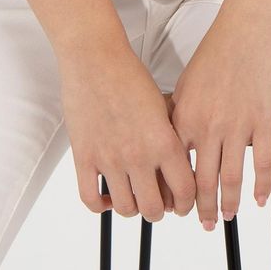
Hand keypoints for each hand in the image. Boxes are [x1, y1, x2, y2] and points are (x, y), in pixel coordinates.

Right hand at [59, 43, 196, 223]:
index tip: (182, 204)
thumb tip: (179, 165)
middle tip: (156, 202)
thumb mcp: (163, 106)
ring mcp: (110, 159)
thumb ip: (171, 138)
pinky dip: (101, 206)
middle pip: (154, 209)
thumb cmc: (129, 75)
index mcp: (163, 141)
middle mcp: (139, 155)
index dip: (186, 204)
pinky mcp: (84, 157)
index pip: (184, 191)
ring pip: (126, 209)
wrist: (95, 58)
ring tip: (132, 197)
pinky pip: (91, 199)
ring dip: (132, 208)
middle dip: (159, 211)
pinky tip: (107, 195)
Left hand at [167, 5, 270, 228]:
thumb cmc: (218, 50)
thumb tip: (176, 142)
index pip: (176, 166)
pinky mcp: (263, 121)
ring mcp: (237, 126)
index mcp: (186, 116)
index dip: (175, 191)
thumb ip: (179, 115)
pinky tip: (259, 199)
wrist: (249, 27)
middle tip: (203, 224)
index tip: (176, 206)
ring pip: (231, 178)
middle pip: (202, 180)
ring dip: (228, 203)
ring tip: (227, 217)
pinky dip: (261, 186)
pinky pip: (262, 163)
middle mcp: (209, 126)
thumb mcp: (186, 83)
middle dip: (201, 208)